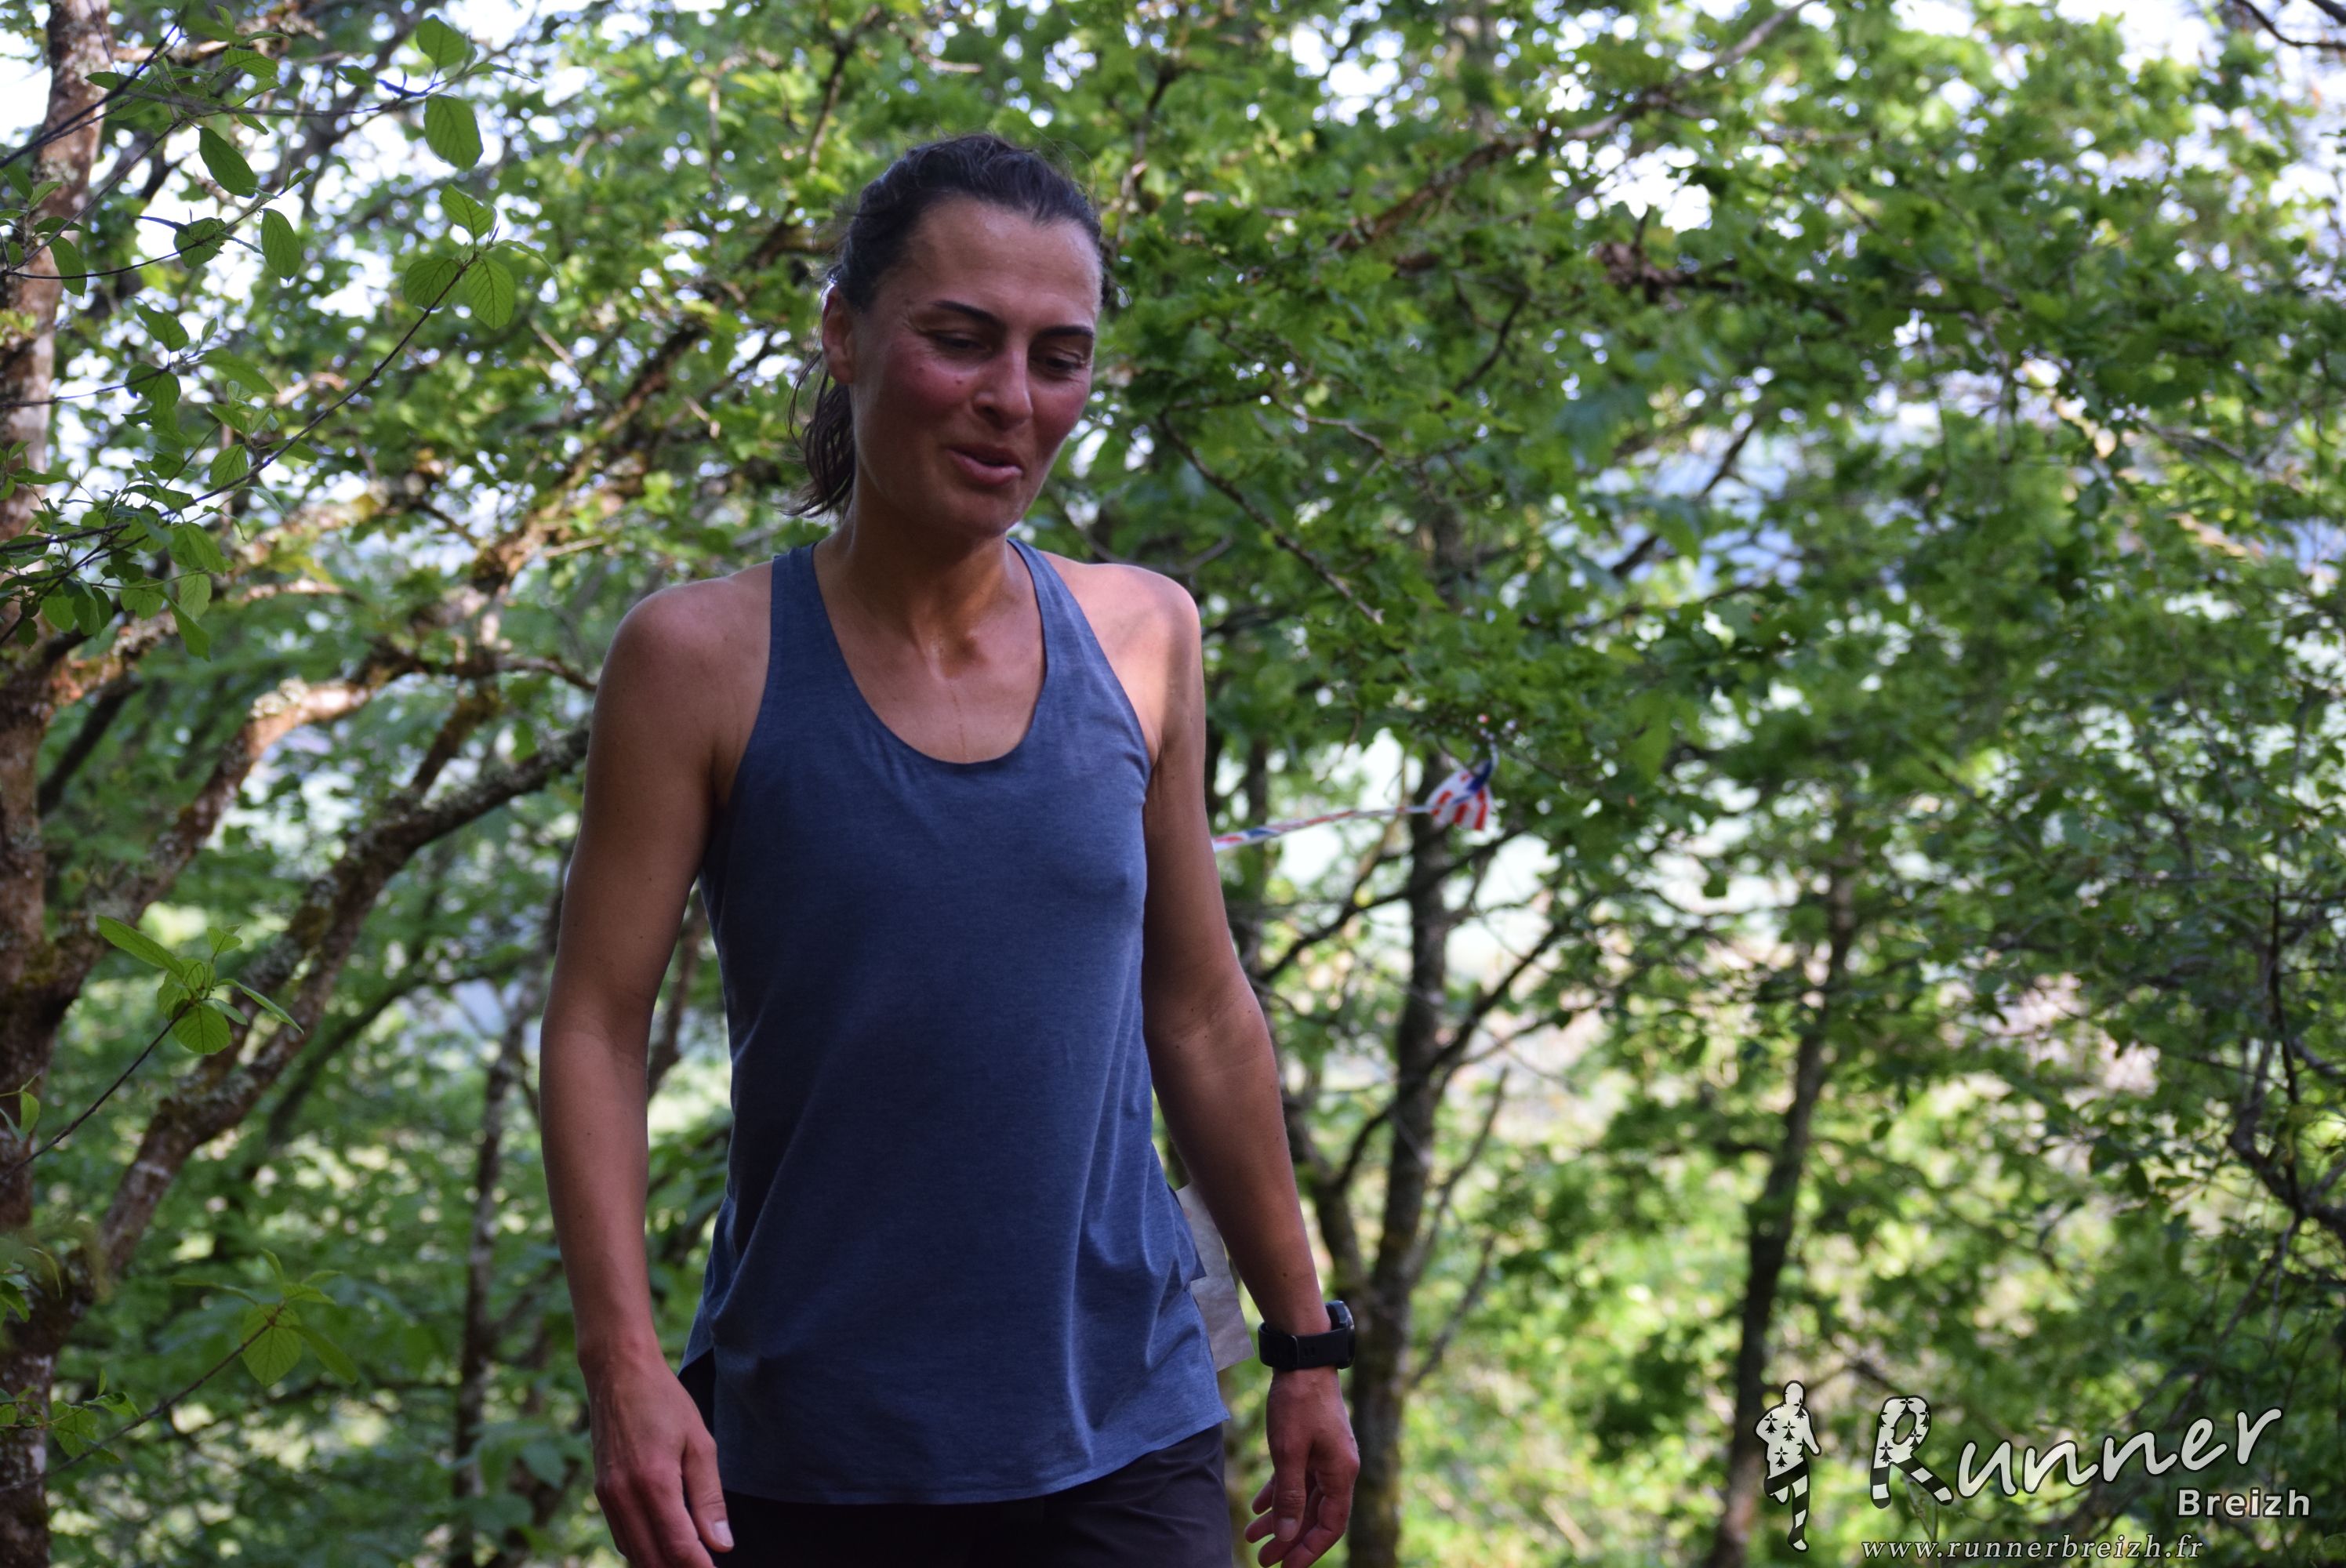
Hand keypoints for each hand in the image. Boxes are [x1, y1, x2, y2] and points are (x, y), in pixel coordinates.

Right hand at [587, 1348, 732, 1565]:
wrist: (618, 1373)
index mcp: (653, 1482)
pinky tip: (663, 1545)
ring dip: (660, 1562)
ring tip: (689, 1558)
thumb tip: (721, 1544)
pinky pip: (621, 1536)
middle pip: (652, 1559)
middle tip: (704, 1566)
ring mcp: (607, 1497)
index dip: (699, 1567)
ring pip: (634, 1553)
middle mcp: (624, 1496)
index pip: (678, 1546)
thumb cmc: (665, 1402)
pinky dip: (642, 1548)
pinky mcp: (600, 1493)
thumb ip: (709, 1498)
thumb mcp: (700, 1443)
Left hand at [1244, 1366, 1358, 1566]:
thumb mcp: (1289, 1452)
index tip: (1286, 1567)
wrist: (1303, 1359)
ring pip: (1303, 1499)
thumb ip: (1290, 1496)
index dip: (1308, 1550)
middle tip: (1263, 1560)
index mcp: (1340, 1474)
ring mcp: (1325, 1457)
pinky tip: (1258, 1508)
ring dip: (1280, 1519)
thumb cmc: (1299, 1403)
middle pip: (1314, 1516)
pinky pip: (1296, 1479)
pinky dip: (1278, 1494)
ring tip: (1253, 1537)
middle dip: (1289, 1540)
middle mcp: (1337, 1469)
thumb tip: (1288, 1535)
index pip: (1330, 1526)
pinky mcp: (1311, 1445)